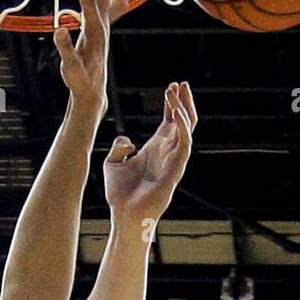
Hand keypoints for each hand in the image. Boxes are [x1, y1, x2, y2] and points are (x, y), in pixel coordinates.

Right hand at [54, 0, 134, 114]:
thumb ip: (65, 48)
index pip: (87, 2)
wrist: (92, 92)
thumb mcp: (70, 67)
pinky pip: (102, 7)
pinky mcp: (98, 32)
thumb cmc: (80, 81)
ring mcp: (101, 28)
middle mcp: (101, 26)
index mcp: (95, 31)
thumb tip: (58, 29)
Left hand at [103, 82, 195, 225]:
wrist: (124, 215)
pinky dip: (182, 127)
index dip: (171, 103)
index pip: (169, 121)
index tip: (171, 86)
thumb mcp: (112, 164)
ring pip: (186, 128)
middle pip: (182, 120)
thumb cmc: (120, 194)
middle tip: (179, 84)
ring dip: (182, 108)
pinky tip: (176, 113)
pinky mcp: (176, 169)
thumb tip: (127, 141)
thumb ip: (119, 147)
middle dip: (182, 101)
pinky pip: (185, 144)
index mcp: (156, 148)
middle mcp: (168, 152)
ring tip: (176, 92)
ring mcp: (174, 160)